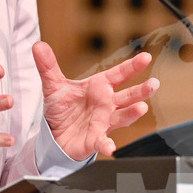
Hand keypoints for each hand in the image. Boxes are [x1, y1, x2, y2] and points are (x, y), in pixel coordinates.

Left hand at [34, 41, 158, 159]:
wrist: (55, 135)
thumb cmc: (62, 109)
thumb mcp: (53, 85)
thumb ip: (47, 66)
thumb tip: (38, 45)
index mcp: (99, 87)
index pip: (118, 74)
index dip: (132, 67)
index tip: (145, 57)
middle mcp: (106, 104)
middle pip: (128, 96)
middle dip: (141, 91)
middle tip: (154, 84)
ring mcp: (103, 122)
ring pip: (122, 116)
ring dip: (132, 113)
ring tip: (142, 108)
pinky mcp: (94, 139)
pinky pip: (102, 141)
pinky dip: (106, 144)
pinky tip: (110, 147)